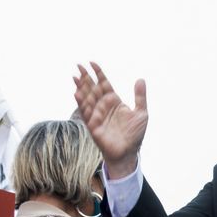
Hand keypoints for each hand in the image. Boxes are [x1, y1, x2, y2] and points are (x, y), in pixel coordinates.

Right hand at [73, 62, 147, 178]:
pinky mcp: (93, 126)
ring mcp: (97, 115)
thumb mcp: (141, 113)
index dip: (98, 73)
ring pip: (87, 98)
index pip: (104, 84)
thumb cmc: (135, 134)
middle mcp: (104, 106)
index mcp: (114, 101)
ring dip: (81, 88)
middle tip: (78, 65)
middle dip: (86, 77)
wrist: (129, 153)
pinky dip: (82, 103)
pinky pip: (86, 113)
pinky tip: (77, 93)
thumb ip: (140, 96)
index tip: (92, 63)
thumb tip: (140, 79)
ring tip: (75, 77)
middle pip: (93, 88)